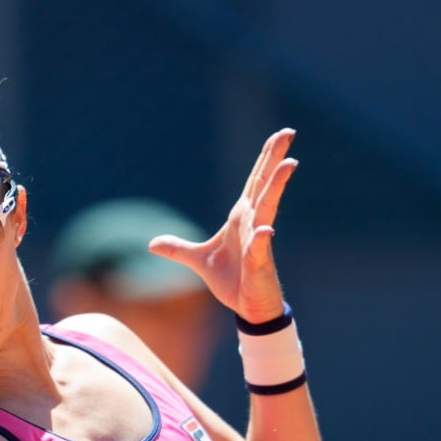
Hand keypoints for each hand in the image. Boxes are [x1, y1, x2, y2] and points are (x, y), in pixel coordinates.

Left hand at [147, 128, 296, 322]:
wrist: (247, 308)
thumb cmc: (231, 280)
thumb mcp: (198, 261)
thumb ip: (177, 249)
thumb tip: (152, 243)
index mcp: (241, 216)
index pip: (255, 181)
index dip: (265, 158)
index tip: (278, 136)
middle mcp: (253, 222)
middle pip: (265, 184)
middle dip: (275, 159)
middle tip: (288, 133)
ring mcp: (259, 240)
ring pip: (268, 208)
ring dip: (277, 187)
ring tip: (289, 164)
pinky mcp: (258, 262)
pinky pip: (259, 247)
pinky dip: (261, 238)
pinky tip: (266, 229)